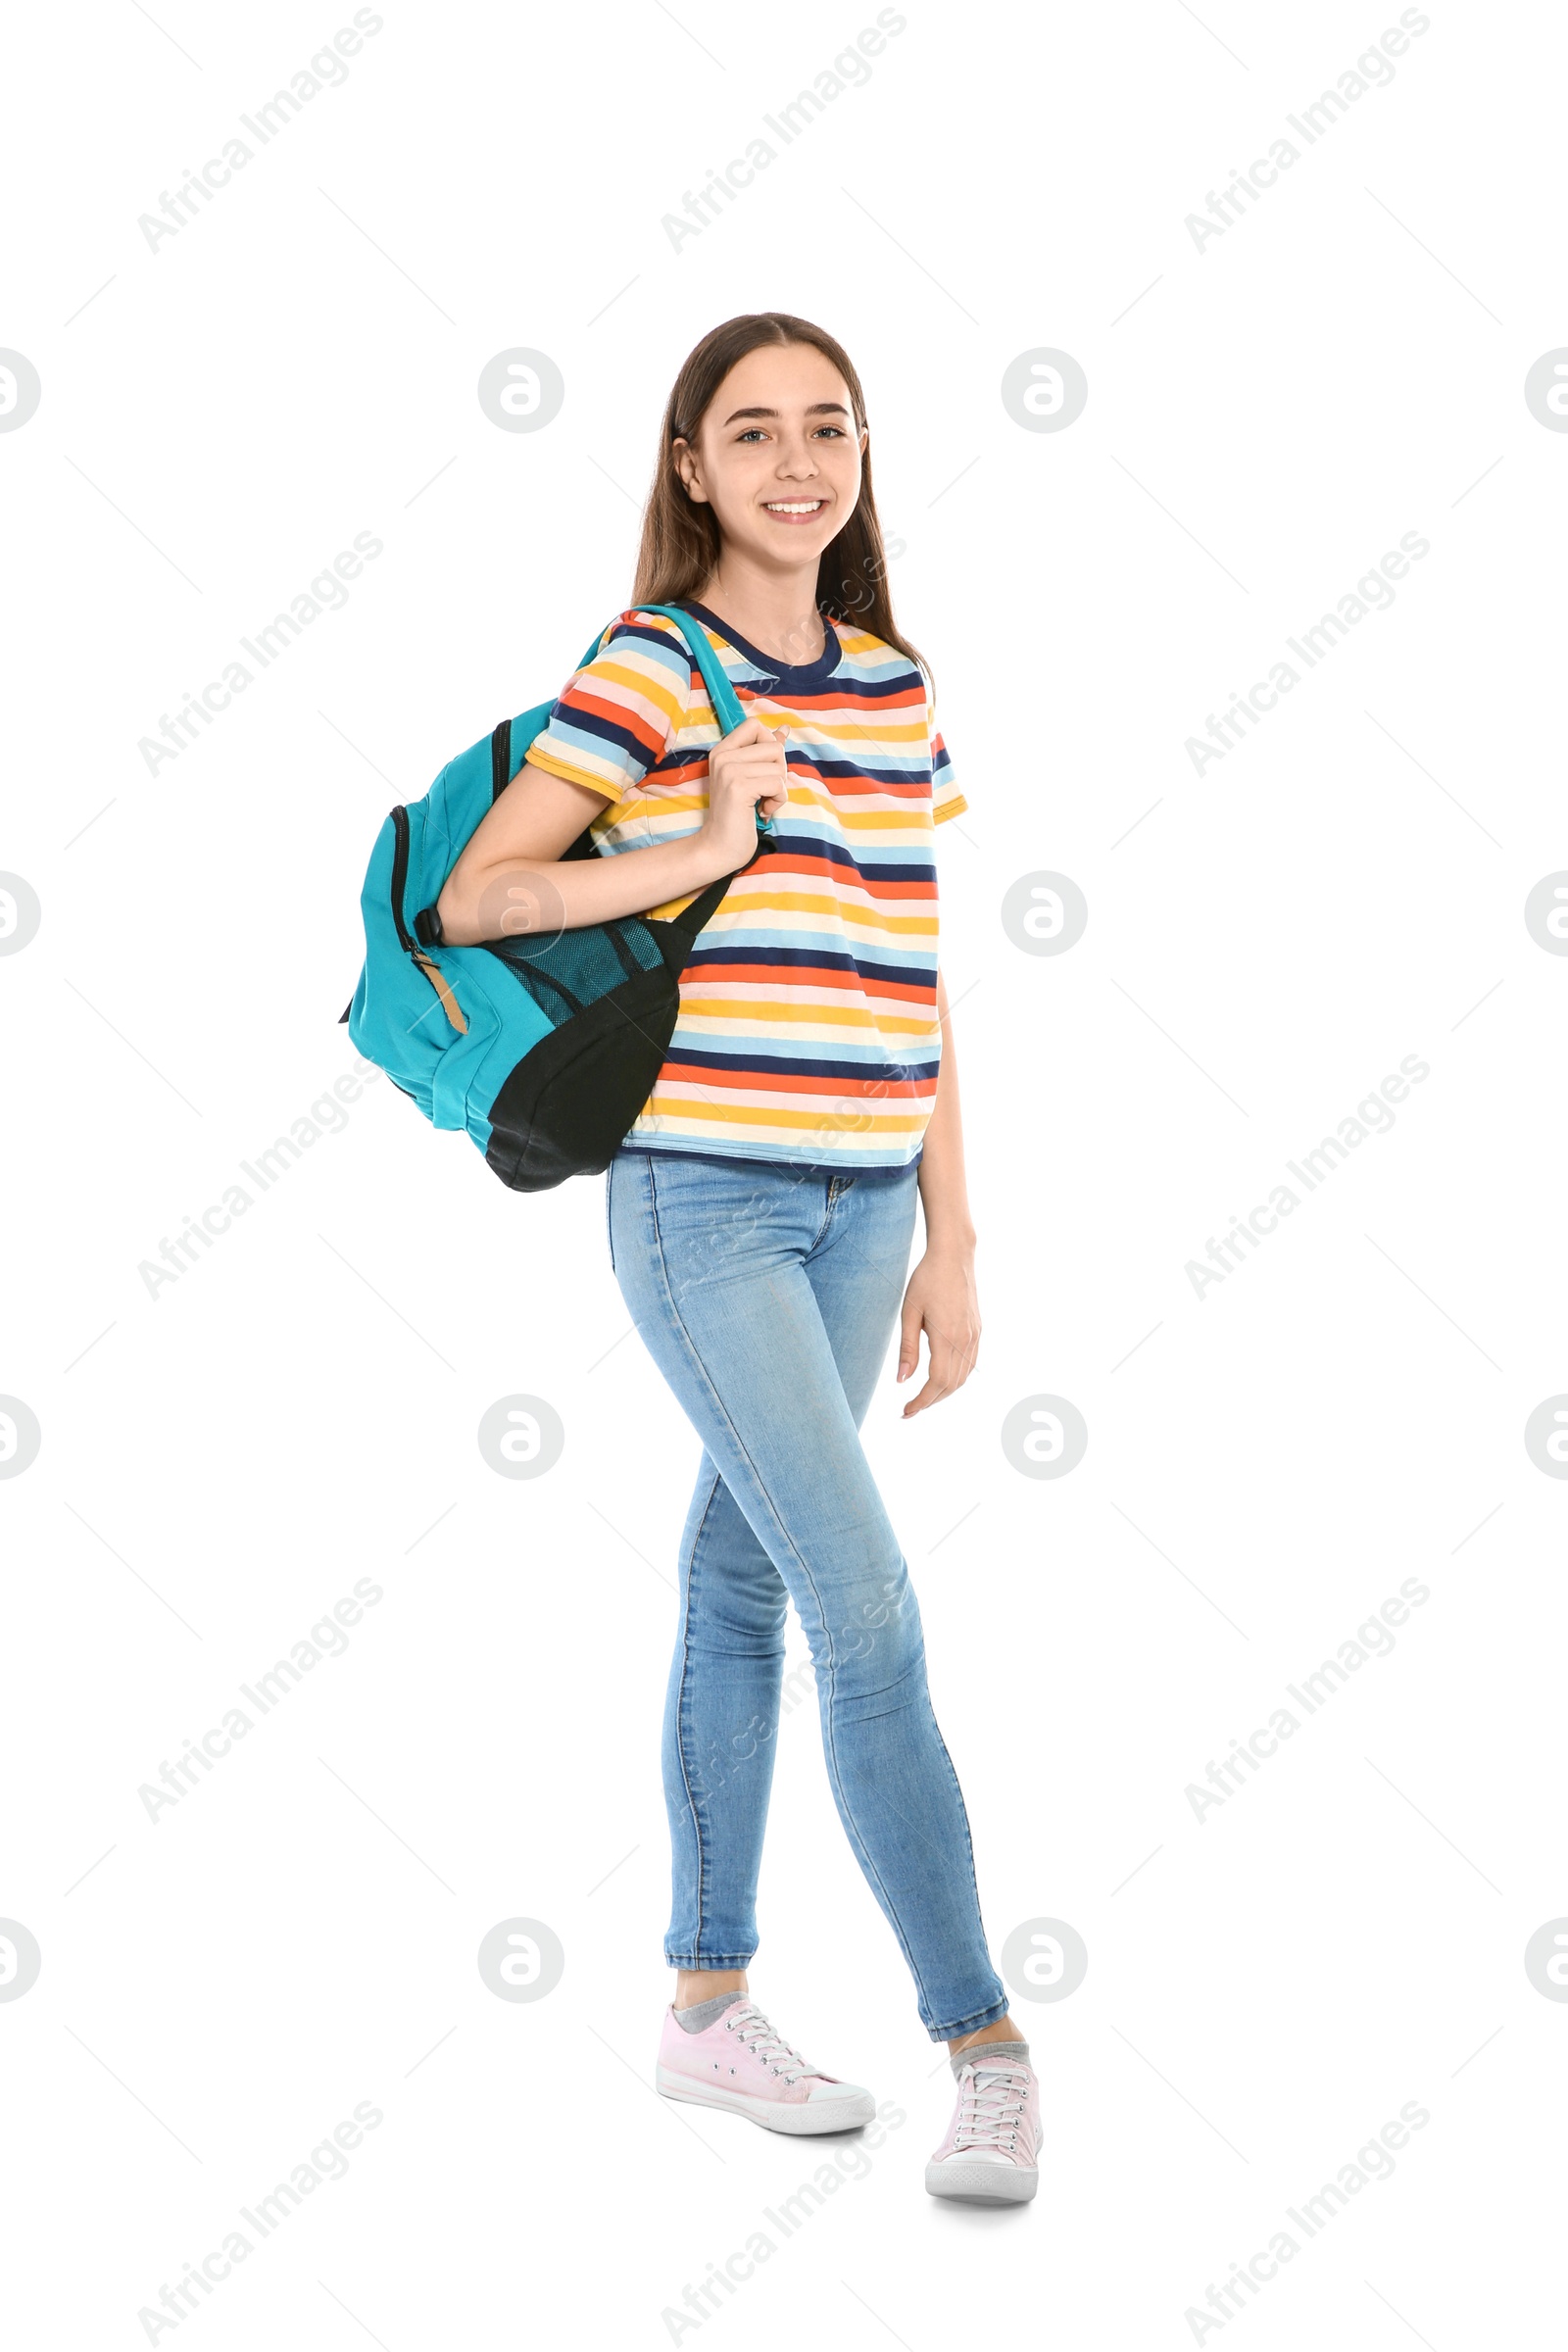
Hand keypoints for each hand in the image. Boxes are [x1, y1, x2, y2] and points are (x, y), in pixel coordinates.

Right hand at [698, 716, 788, 873]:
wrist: (719, 848)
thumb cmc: (737, 815)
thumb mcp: (751, 778)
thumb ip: (765, 752)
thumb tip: (784, 730)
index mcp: (722, 750)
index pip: (755, 725)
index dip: (769, 745)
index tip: (763, 769)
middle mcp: (722, 756)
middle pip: (773, 746)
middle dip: (779, 771)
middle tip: (763, 791)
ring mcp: (729, 771)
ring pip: (779, 767)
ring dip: (778, 790)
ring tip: (761, 803)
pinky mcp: (738, 787)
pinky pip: (778, 784)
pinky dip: (777, 801)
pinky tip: (762, 811)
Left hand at [896, 1245, 979, 1415]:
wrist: (954, 1256)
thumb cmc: (927, 1280)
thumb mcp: (910, 1312)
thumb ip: (907, 1348)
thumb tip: (902, 1380)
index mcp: (947, 1337)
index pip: (936, 1382)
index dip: (921, 1402)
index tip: (905, 1411)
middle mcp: (966, 1340)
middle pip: (951, 1385)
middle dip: (930, 1402)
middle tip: (909, 1410)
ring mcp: (975, 1336)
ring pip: (963, 1377)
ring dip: (943, 1392)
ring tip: (923, 1398)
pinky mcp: (978, 1331)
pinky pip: (970, 1364)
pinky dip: (956, 1378)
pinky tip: (941, 1378)